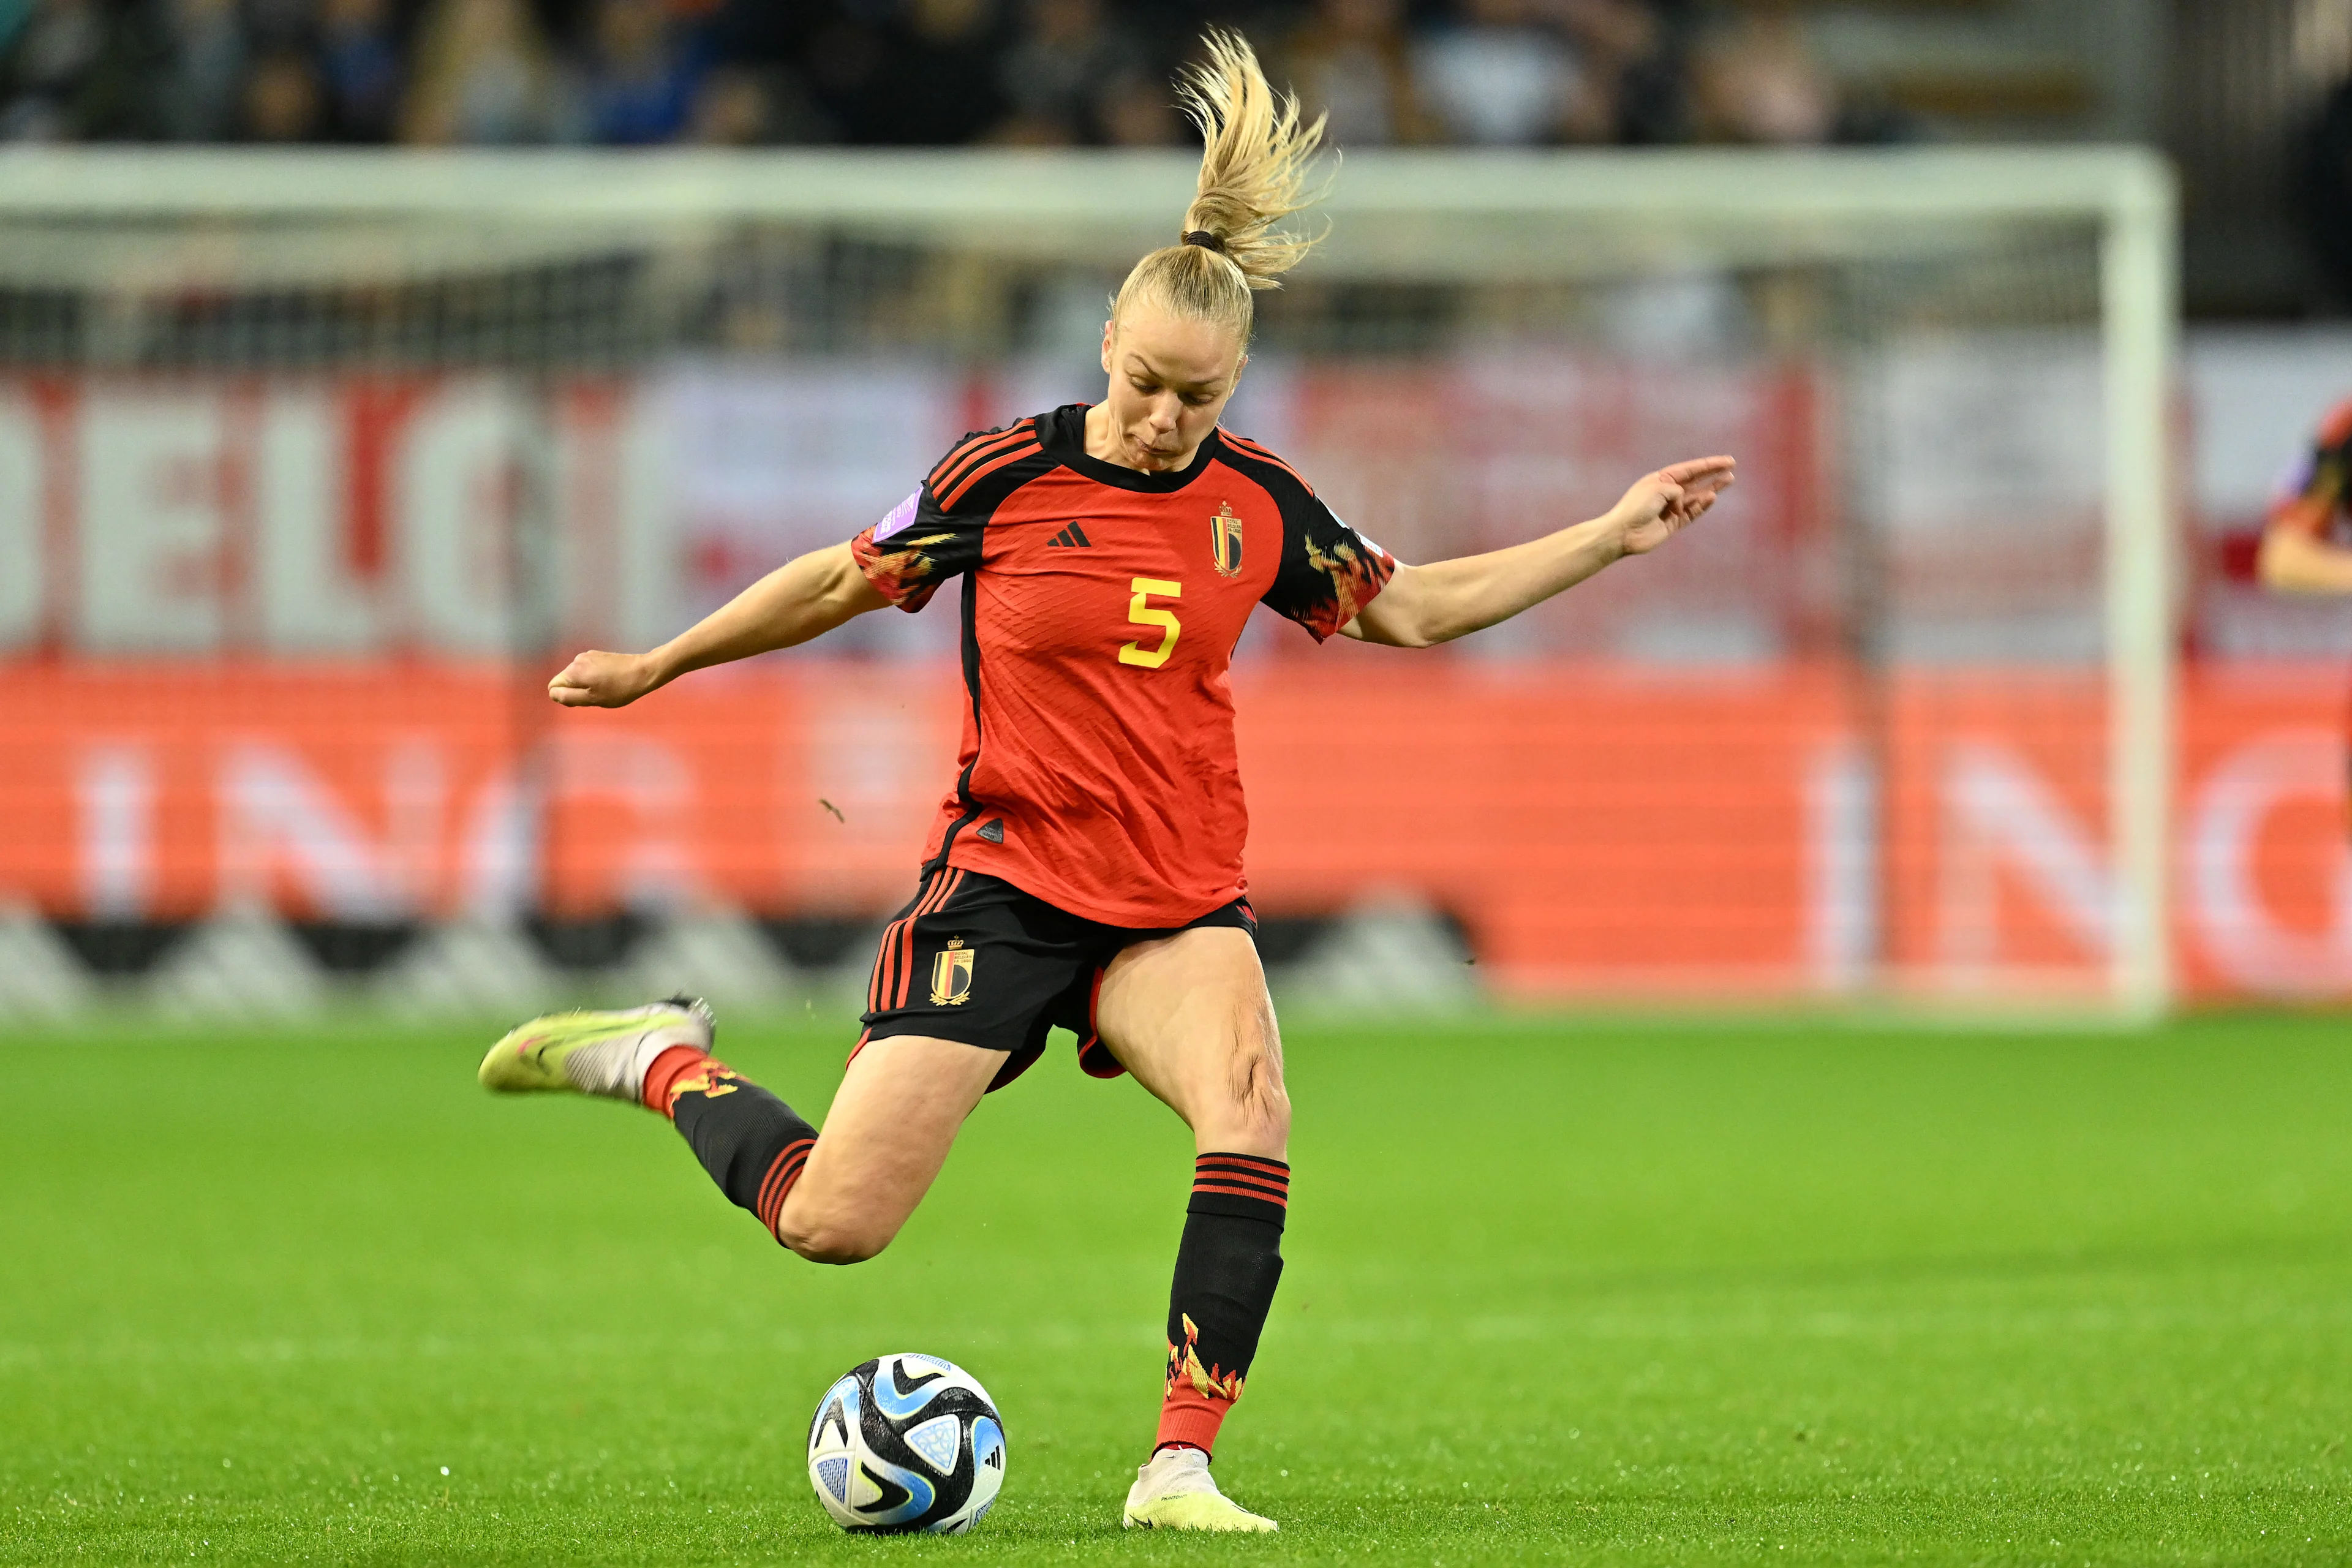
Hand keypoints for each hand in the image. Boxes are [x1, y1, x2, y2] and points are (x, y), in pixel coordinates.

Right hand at [548, 649, 659, 707]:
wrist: (643, 671)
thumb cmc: (619, 689)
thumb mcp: (592, 699)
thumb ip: (569, 697)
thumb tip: (553, 694)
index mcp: (573, 671)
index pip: (553, 686)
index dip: (565, 697)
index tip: (584, 700)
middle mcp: (576, 660)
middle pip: (565, 680)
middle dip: (576, 690)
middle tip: (597, 695)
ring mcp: (588, 655)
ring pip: (577, 675)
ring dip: (586, 684)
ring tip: (605, 688)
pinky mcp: (598, 655)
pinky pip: (587, 669)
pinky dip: (593, 677)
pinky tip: (610, 680)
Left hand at [1607, 456, 1736, 556]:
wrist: (1623, 532)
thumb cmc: (1636, 506)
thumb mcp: (1658, 488)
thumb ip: (1677, 490)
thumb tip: (1685, 502)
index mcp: (1661, 479)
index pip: (1690, 469)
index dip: (1709, 464)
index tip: (1727, 461)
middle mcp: (1668, 492)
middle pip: (1696, 480)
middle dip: (1714, 473)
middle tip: (1731, 466)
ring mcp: (1672, 508)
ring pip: (1698, 496)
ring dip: (1713, 488)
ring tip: (1729, 479)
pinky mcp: (1674, 523)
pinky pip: (1692, 512)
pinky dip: (1702, 505)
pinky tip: (1712, 496)